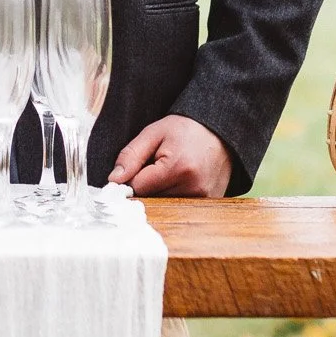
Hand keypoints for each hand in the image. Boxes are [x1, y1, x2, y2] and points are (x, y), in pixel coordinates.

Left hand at [108, 115, 232, 197]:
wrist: (221, 132)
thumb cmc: (185, 129)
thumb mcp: (154, 133)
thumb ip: (131, 155)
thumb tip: (113, 180)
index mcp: (178, 168)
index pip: (139, 187)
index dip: (134, 177)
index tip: (141, 165)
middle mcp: (194, 188)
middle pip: (152, 199)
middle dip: (149, 184)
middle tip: (158, 165)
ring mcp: (204, 199)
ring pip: (165, 204)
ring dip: (162, 191)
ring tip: (172, 171)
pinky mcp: (209, 205)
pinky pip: (180, 207)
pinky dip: (175, 195)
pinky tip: (182, 180)